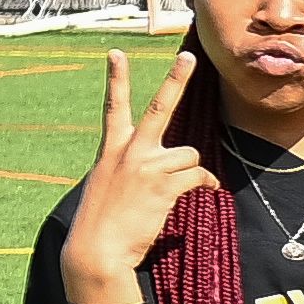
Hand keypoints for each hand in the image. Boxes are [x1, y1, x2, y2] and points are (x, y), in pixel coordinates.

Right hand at [60, 51, 212, 302]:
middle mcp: (129, 151)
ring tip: (177, 190)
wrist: (96, 250)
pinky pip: (199, 175)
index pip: (112, 106)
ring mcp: (147, 165)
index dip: (116, 79)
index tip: (115, 53)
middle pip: (160, 107)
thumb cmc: (102, 223)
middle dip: (176, 79)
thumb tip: (162, 171)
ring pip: (189, 155)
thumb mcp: (108, 186)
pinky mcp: (164, 184)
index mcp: (111, 149)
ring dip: (191, 172)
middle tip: (189, 55)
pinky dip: (207, 184)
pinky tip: (207, 192)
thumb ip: (129, 170)